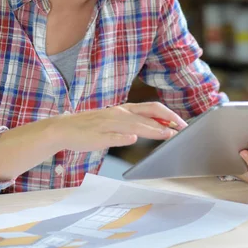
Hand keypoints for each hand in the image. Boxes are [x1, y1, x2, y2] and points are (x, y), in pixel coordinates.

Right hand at [55, 102, 187, 151]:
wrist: (64, 128)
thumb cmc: (92, 127)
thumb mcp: (116, 122)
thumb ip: (135, 123)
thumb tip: (157, 126)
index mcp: (124, 110)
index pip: (152, 108)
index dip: (169, 114)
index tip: (183, 123)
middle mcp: (119, 113)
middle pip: (147, 113)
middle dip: (167, 120)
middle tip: (182, 129)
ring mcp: (108, 124)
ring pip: (134, 124)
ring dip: (151, 129)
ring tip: (167, 134)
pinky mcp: (98, 135)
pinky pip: (113, 136)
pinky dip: (123, 137)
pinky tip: (133, 139)